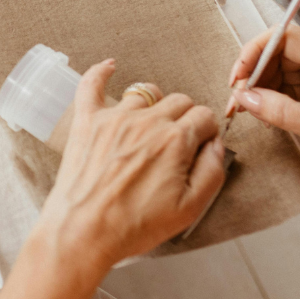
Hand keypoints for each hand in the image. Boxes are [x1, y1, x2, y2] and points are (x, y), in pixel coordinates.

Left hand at [31, 60, 225, 270]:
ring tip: (152, 123)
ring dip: (154, 103)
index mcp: (175, 140)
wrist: (84, 231)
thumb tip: (216, 146)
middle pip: (178, 101)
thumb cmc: (134, 225)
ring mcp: (114, 118)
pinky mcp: (87, 121)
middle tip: (179, 141)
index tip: (202, 143)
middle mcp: (146, 121)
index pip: (204, 116)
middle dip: (186, 117)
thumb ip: (212, 172)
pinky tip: (110, 67)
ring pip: (144, 92)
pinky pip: (92, 84)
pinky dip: (101, 71)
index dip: (207, 131)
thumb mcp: (190, 209)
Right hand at [227, 26, 299, 152]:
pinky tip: (263, 111)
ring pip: (280, 68)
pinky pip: (289, 83)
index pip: (284, 37)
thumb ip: (280, 111)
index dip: (255, 51)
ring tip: (246, 107)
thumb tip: (246, 99)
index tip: (239, 72)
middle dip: (253, 72)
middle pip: (278, 52)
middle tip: (238, 94)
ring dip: (259, 86)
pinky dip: (272, 95)